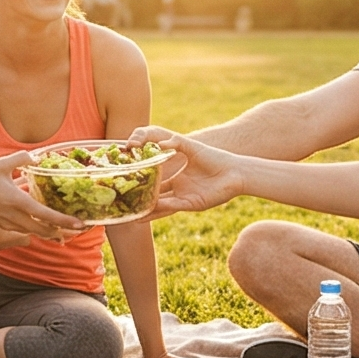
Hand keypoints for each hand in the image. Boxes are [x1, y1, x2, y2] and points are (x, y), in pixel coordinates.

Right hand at [0, 151, 84, 238]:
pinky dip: (37, 230)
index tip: (81, 224)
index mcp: (18, 202)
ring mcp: (8, 224)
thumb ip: (21, 159)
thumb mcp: (1, 164)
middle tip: (79, 230)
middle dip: (63, 232)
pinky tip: (43, 226)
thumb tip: (36, 157)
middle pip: (44, 231)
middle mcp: (15, 217)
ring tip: (66, 232)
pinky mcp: (2, 225)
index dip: (65, 221)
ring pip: (34, 233)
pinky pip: (24, 231)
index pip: (47, 216)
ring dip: (51, 233)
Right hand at [127, 126, 242, 217]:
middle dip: (140, 200)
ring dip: (146, 210)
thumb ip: (176, 142)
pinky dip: (158, 211)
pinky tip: (145, 214)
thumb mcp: (191, 147)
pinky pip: (171, 208)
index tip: (126, 181)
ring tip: (129, 215)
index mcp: (178, 178)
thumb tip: (161, 143)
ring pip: (160, 206)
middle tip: (122, 202)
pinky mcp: (191, 204)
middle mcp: (179, 190)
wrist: (236, 171)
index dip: (142, 182)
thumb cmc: (216, 158)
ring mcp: (184, 198)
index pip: (156, 182)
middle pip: (155, 197)